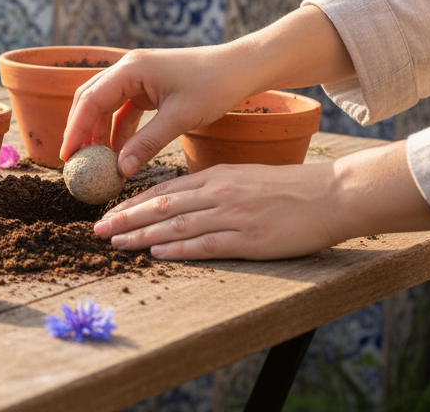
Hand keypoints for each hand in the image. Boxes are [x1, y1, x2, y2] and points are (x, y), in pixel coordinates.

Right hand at [60, 45, 255, 176]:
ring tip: (95, 161)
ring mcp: (137, 77)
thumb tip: (120, 170)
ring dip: (98, 131)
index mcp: (130, 69)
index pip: (90, 100)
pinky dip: (118, 130)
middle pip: (90, 100)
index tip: (68, 156)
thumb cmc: (214, 85)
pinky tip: (119, 152)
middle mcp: (128, 69)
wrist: (241, 68)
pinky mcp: (148, 87)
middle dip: (80, 130)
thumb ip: (146, 144)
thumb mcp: (179, 118)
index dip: (76, 129)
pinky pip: (123, 109)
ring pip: (105, 105)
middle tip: (75, 160)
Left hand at [92, 162, 342, 260]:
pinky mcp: (250, 238)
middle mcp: (218, 193)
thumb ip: (213, 186)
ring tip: (117, 243)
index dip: (133, 204)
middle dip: (126, 219)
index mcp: (216, 176)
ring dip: (142, 235)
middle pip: (162, 207)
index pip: (164, 190)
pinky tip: (157, 253)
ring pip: (177, 225)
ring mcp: (233, 216)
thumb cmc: (289, 188)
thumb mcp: (243, 176)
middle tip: (98, 230)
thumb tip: (182, 198)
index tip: (109, 214)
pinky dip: (179, 248)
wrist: (331, 194)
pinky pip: (207, 244)